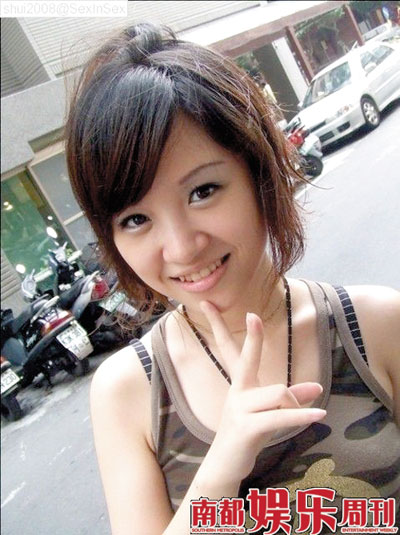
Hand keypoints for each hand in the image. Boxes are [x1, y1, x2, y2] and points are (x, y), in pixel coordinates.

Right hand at [200, 301, 325, 482]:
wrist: (223, 466)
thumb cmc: (247, 435)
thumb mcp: (269, 414)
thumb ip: (290, 399)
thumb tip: (316, 387)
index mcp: (239, 385)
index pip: (229, 350)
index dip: (220, 327)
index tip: (210, 305)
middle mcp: (237, 392)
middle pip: (246, 359)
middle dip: (251, 338)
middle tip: (252, 316)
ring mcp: (240, 409)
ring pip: (279, 392)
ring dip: (296, 406)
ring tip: (305, 416)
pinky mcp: (247, 428)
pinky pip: (281, 417)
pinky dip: (302, 417)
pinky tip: (319, 415)